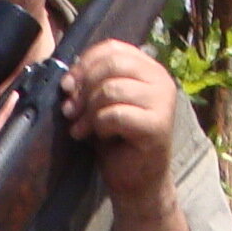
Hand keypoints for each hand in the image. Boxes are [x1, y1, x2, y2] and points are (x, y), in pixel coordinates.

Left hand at [63, 38, 182, 220]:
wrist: (137, 182)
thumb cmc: (118, 142)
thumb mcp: (101, 104)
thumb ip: (91, 83)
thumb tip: (69, 78)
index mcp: (148, 68)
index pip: (112, 48)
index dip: (84, 63)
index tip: (68, 86)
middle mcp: (161, 80)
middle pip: (111, 64)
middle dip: (84, 87)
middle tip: (71, 110)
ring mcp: (163, 102)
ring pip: (110, 88)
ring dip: (89, 110)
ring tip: (82, 128)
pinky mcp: (158, 125)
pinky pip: (115, 114)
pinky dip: (99, 125)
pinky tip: (99, 136)